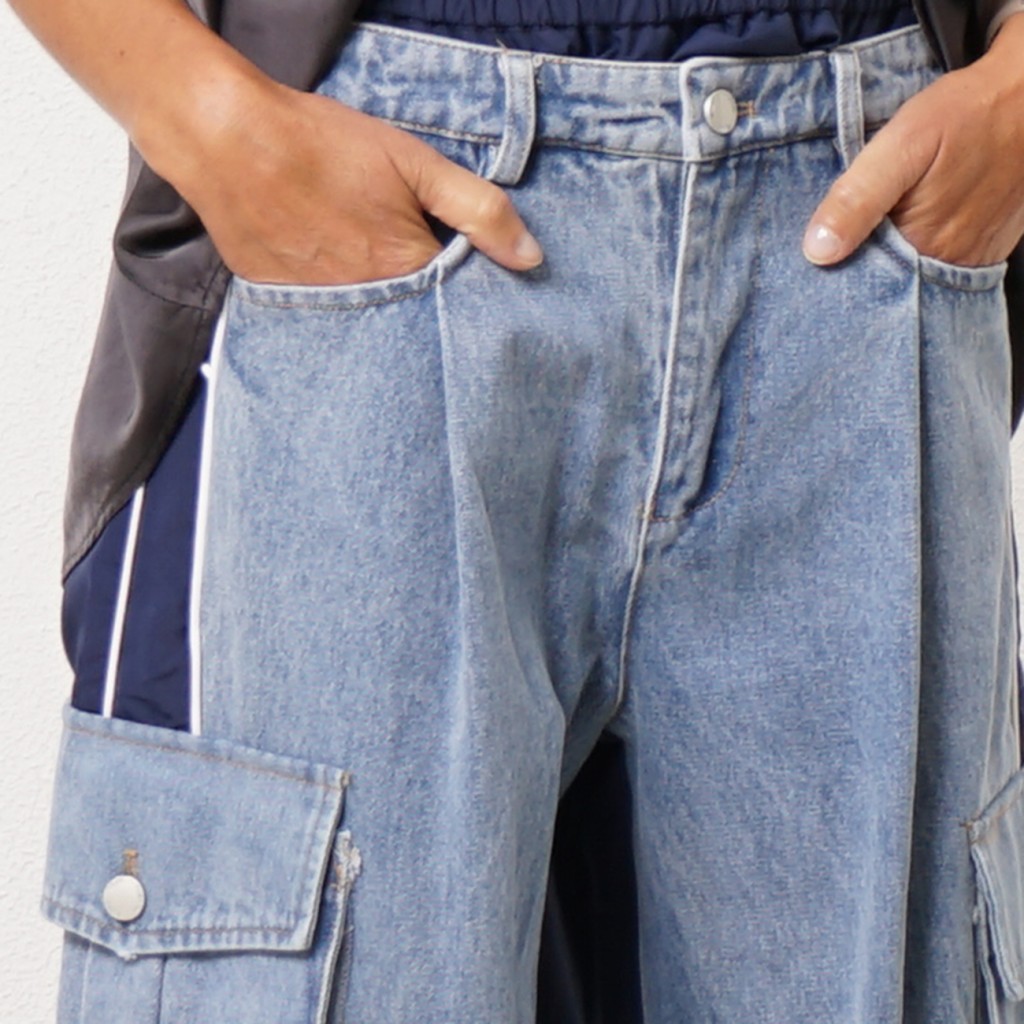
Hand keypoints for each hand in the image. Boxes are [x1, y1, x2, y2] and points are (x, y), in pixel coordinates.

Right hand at [162, 76, 542, 286]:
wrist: (227, 139)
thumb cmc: (322, 145)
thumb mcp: (414, 163)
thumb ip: (478, 209)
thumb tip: (531, 256)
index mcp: (407, 270)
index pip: (458, 302)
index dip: (464, 285)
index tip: (464, 272)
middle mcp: (370, 305)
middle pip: (417, 321)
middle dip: (427, 305)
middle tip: (411, 267)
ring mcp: (326, 311)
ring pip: (376, 325)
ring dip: (385, 309)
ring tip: (371, 271)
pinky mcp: (288, 308)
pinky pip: (330, 322)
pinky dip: (343, 308)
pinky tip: (336, 276)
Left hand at [803, 12, 1023, 268]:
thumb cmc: (968, 113)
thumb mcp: (903, 145)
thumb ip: (858, 198)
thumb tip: (818, 251)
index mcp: (924, 249)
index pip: (862, 284)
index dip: (836, 271)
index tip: (814, 255)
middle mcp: (951, 265)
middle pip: (888, 283)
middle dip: (859, 267)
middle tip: (839, 236)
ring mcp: (972, 259)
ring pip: (913, 274)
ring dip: (890, 258)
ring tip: (878, 226)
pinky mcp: (986, 247)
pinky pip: (940, 261)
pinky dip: (918, 249)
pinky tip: (911, 223)